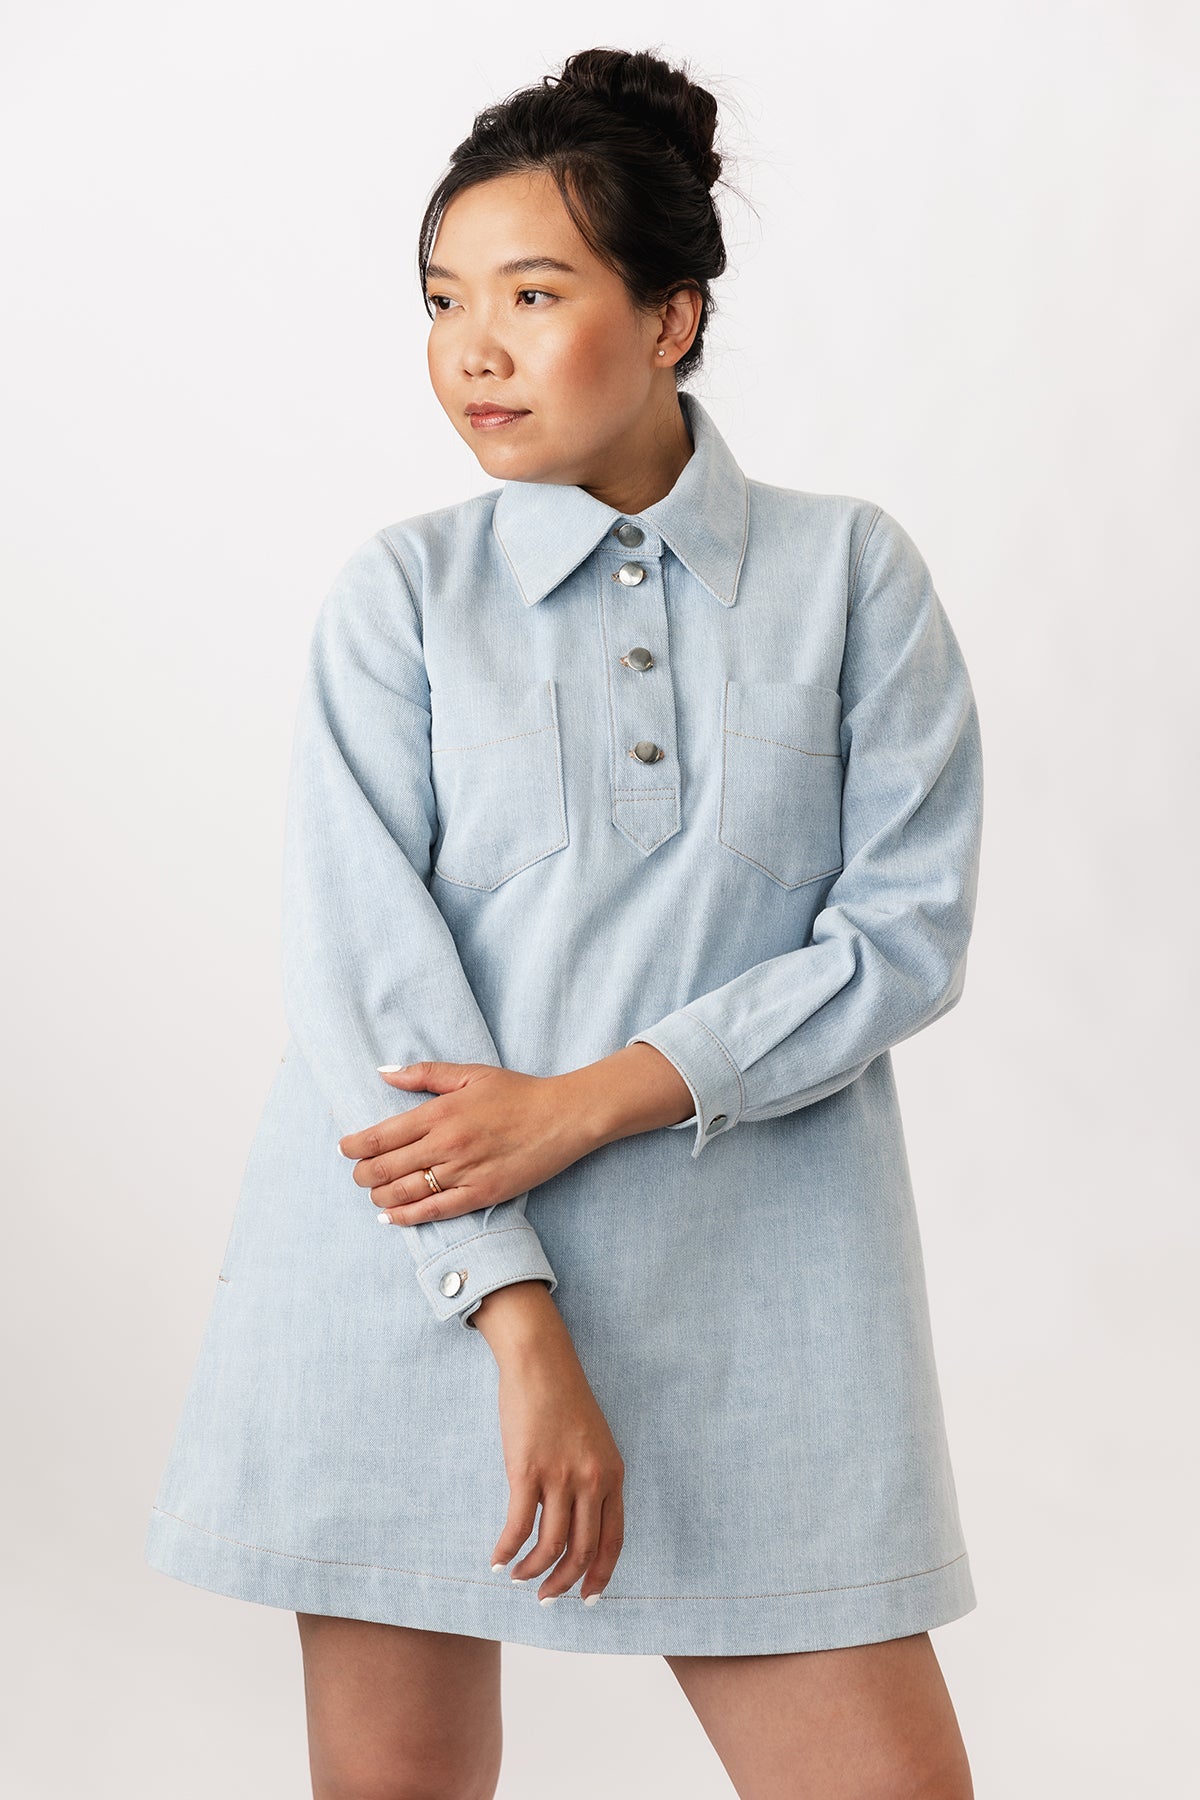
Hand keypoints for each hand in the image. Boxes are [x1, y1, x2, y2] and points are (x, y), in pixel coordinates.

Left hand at [337, 1061, 600, 1223]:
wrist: (563, 1117)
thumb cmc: (518, 1092)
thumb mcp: (471, 1074)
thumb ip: (425, 1074)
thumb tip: (385, 1074)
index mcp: (440, 1113)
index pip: (382, 1136)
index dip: (355, 1146)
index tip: (344, 1149)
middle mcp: (446, 1145)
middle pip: (385, 1168)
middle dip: (363, 1175)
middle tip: (358, 1175)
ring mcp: (464, 1172)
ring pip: (404, 1193)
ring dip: (380, 1198)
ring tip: (374, 1196)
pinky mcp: (481, 1194)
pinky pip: (434, 1211)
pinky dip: (407, 1218)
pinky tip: (392, 1218)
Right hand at [478, 1288, 625, 1603]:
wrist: (541, 1361)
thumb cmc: (563, 1397)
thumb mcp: (593, 1440)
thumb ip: (591, 1479)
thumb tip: (576, 1521)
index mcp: (612, 1474)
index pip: (613, 1540)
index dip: (600, 1575)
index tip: (587, 1597)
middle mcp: (592, 1480)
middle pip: (583, 1550)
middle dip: (563, 1583)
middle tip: (545, 1597)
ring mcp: (560, 1476)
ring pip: (551, 1545)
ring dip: (533, 1570)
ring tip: (517, 1577)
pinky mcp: (527, 1470)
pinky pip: (519, 1526)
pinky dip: (507, 1551)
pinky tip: (497, 1561)